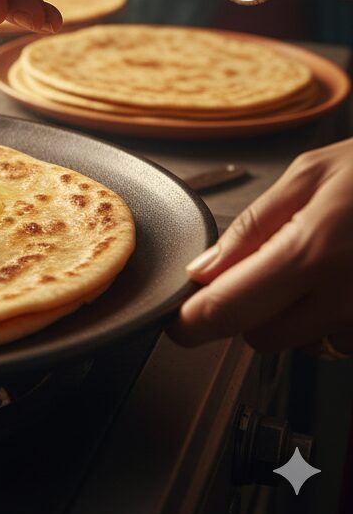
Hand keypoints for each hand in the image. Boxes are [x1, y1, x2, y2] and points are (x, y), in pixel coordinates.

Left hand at [169, 137, 352, 353]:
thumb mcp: (311, 175)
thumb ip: (253, 226)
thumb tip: (205, 269)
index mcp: (312, 252)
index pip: (231, 309)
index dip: (194, 323)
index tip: (177, 323)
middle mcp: (344, 297)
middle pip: (261, 337)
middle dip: (245, 312)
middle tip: (255, 269)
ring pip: (303, 338)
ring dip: (291, 311)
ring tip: (316, 258)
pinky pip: (343, 333)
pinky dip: (330, 311)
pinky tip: (344, 270)